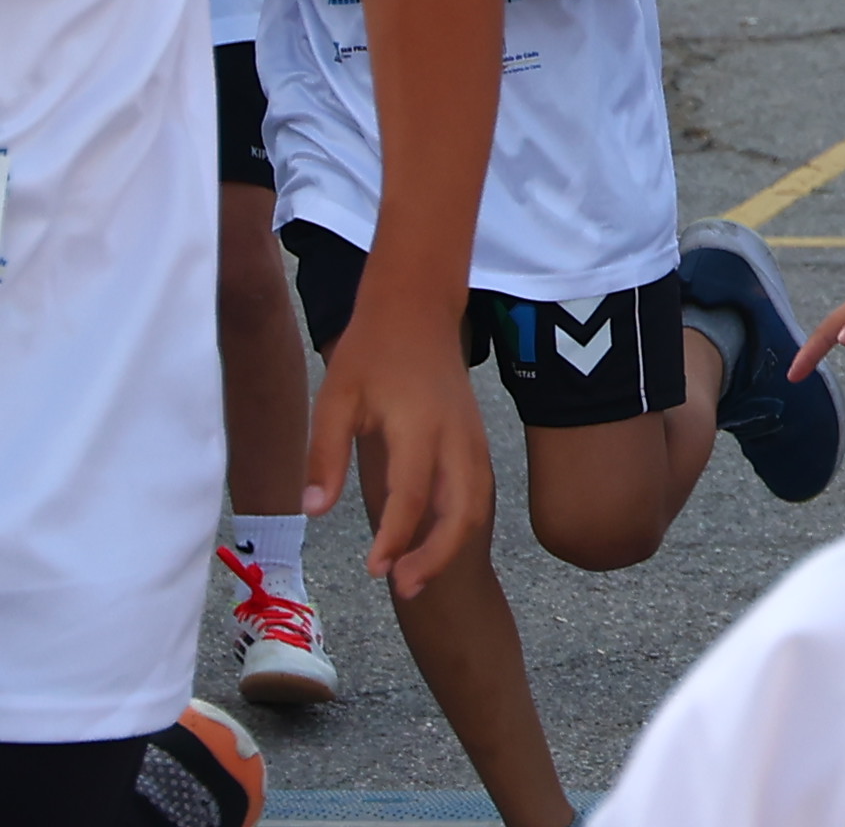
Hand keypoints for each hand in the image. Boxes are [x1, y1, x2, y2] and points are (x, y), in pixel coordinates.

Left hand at [304, 289, 494, 597]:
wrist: (418, 308)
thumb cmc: (370, 352)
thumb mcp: (335, 399)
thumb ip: (325, 456)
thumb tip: (313, 512)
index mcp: (419, 426)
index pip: (412, 495)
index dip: (395, 538)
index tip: (374, 570)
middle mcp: (456, 435)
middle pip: (463, 508)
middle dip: (438, 554)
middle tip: (405, 589)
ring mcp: (472, 436)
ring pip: (477, 501)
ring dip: (452, 543)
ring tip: (417, 577)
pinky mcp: (475, 437)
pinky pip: (477, 488)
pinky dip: (460, 521)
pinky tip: (432, 540)